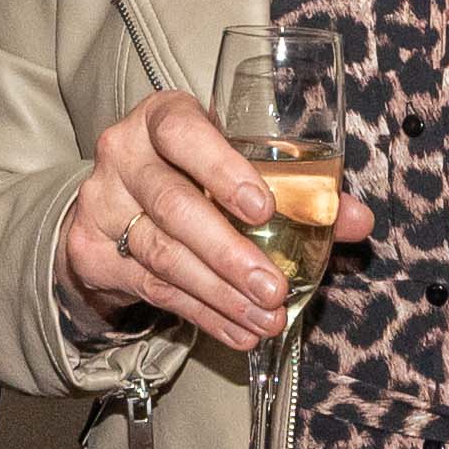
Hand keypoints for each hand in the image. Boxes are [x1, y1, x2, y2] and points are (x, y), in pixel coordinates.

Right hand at [53, 89, 371, 351]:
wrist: (113, 204)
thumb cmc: (191, 173)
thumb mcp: (235, 166)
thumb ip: (298, 189)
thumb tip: (356, 220)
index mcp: (161, 118)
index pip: (183, 133)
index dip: (222, 170)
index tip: (262, 208)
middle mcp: (123, 155)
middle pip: (174, 206)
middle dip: (229, 253)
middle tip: (274, 287)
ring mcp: (101, 204)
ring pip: (164, 256)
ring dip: (221, 294)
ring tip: (265, 316)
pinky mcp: (92, 253)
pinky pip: (154, 290)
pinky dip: (203, 315)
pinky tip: (239, 330)